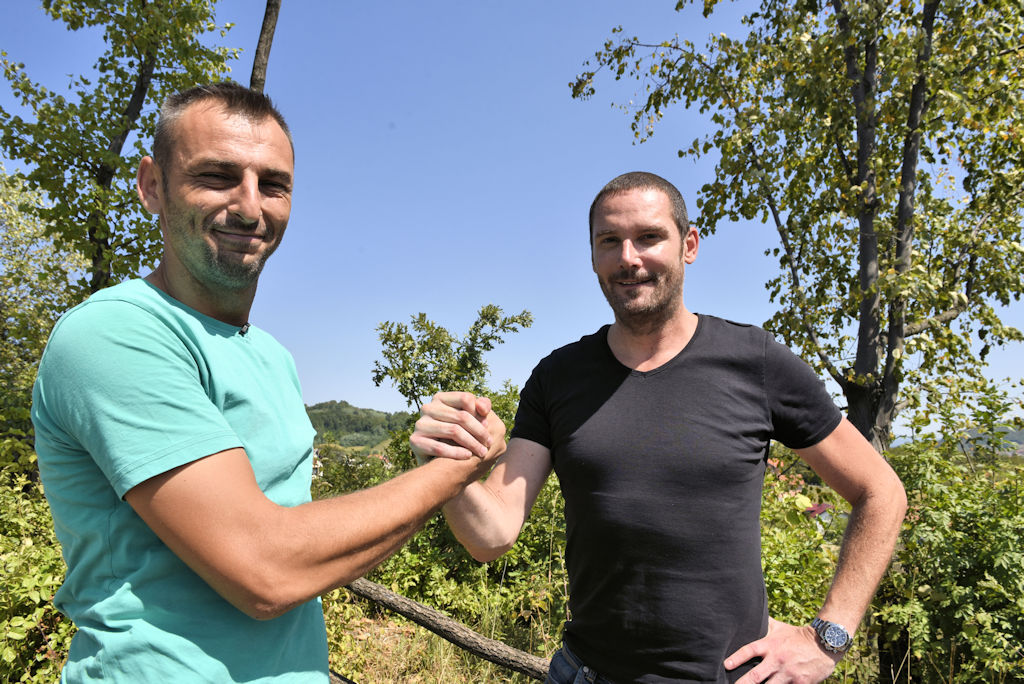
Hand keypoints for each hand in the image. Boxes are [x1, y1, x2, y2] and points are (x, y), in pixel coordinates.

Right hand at [410, 391, 506, 463]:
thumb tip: (483, 408)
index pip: (466, 399)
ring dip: (472, 443)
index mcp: (440, 398)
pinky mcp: (414, 440)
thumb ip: (482, 407)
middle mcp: (427, 407)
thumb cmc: (459, 437)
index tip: (489, 426)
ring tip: (482, 452)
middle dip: (479, 431)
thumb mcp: (472, 419)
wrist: (438, 463)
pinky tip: (468, 456)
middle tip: (490, 443)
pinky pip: (439, 447)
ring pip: (453, 430)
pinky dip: (456, 452)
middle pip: (461, 416)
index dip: (480, 413)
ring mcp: (419, 424)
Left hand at [724, 617, 839, 683]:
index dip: (736, 658)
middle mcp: (778, 659)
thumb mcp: (780, 628)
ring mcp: (789, 673)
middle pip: (755, 676)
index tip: (726, 665)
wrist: (824, 643)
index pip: (749, 650)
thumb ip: (765, 625)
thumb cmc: (798, 636)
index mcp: (771, 645)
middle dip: (743, 683)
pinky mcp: (801, 683)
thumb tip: (750, 615)